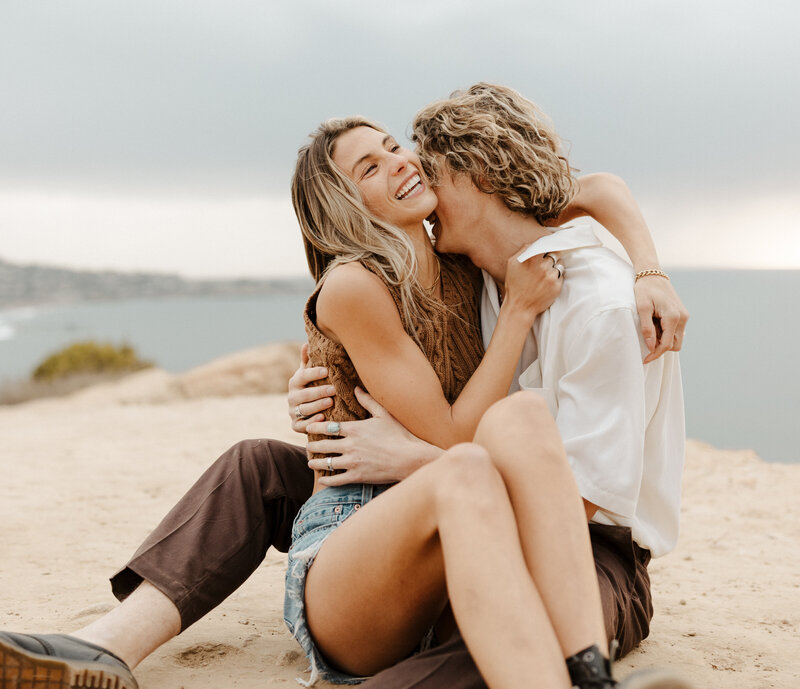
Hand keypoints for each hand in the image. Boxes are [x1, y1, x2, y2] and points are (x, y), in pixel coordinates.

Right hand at [287, 343, 335, 433]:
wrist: (308, 411)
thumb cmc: (312, 388)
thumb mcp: (309, 374)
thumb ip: (308, 361)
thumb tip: (306, 342)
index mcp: (295, 382)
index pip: (302, 376)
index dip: (313, 373)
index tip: (326, 370)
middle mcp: (291, 397)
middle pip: (303, 394)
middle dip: (318, 391)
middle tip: (333, 389)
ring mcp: (293, 412)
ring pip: (303, 409)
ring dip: (317, 406)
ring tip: (330, 402)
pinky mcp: (295, 425)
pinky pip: (301, 426)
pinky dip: (311, 423)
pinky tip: (322, 418)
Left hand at [306, 387, 441, 485]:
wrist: (410, 458)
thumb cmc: (399, 434)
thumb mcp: (383, 414)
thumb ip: (368, 400)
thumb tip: (356, 388)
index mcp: (354, 429)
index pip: (327, 427)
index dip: (314, 427)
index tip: (308, 427)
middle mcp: (350, 445)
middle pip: (322, 445)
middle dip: (312, 446)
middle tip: (307, 446)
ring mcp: (353, 462)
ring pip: (326, 463)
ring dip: (315, 463)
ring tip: (311, 462)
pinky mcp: (357, 476)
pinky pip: (336, 479)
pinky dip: (327, 479)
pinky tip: (322, 479)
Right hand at [502, 248, 562, 318]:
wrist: (520, 307)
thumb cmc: (515, 285)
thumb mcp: (512, 263)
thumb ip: (524, 249)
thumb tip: (536, 242)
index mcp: (532, 258)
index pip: (547, 244)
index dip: (548, 246)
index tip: (548, 248)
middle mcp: (543, 265)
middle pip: (554, 254)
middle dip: (549, 258)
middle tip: (542, 266)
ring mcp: (551, 276)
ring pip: (559, 264)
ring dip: (553, 268)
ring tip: (543, 276)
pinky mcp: (557, 285)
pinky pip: (561, 275)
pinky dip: (556, 277)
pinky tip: (546, 283)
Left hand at [635, 276, 688, 362]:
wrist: (653, 275)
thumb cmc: (645, 290)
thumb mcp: (642, 308)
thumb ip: (647, 328)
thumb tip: (651, 346)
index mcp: (673, 317)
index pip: (667, 344)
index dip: (655, 354)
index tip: (644, 360)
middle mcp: (683, 318)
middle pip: (675, 345)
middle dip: (661, 347)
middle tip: (646, 340)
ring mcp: (684, 316)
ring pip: (676, 339)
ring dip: (663, 340)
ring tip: (650, 329)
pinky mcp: (682, 315)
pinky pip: (676, 331)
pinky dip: (666, 333)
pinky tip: (655, 325)